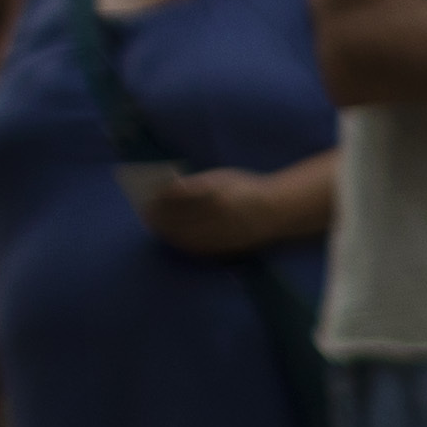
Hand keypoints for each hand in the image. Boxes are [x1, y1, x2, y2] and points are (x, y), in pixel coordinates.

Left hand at [130, 165, 282, 258]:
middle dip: (158, 218)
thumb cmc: (247, 189)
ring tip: (156, 227)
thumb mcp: (221, 178)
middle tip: (146, 214)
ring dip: (167, 233)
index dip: (160, 201)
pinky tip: (175, 239)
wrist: (280, 211)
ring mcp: (223, 236)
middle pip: (178, 221)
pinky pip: (200, 249)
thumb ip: (195, 184)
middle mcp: (218, 219)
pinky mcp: (227, 248)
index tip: (147, 198)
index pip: (178, 201)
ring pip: (186, 238)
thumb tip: (169, 191)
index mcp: (215, 197)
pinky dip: (183, 244)